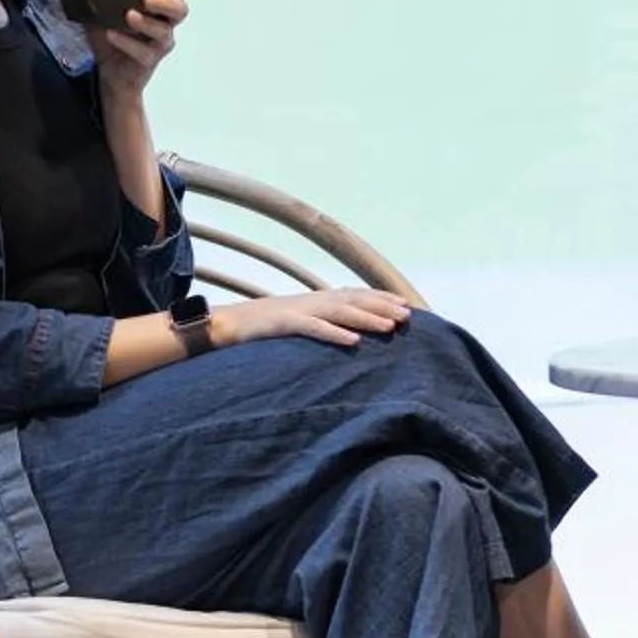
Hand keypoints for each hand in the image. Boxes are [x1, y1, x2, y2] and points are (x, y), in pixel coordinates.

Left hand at [93, 0, 188, 100]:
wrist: (107, 73)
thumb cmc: (108, 37)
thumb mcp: (94, 13)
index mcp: (156, 6)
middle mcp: (164, 23)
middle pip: (180, 10)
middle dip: (165, 2)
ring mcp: (159, 44)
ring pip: (164, 32)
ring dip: (146, 22)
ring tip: (128, 15)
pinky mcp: (149, 61)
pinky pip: (143, 52)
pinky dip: (127, 43)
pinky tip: (112, 35)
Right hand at [209, 286, 412, 349]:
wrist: (230, 324)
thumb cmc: (268, 326)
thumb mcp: (301, 320)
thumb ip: (324, 320)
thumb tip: (351, 329)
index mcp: (319, 299)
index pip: (357, 295)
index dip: (382, 299)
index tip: (408, 306)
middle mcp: (314, 300)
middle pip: (355, 301)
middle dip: (383, 307)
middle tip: (408, 317)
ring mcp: (300, 310)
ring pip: (341, 312)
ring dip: (367, 318)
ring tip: (390, 327)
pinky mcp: (285, 324)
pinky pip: (314, 329)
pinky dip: (334, 334)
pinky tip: (352, 342)